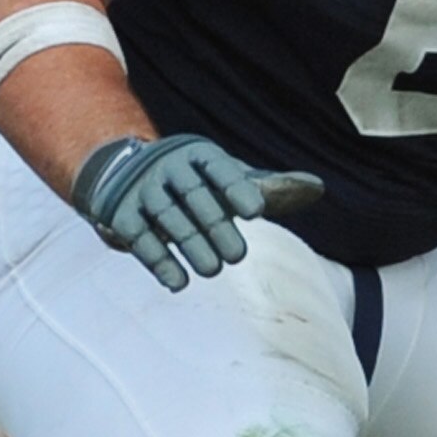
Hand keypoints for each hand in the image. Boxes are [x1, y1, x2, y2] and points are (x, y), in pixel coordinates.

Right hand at [70, 132, 325, 292]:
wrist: (123, 176)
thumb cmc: (194, 182)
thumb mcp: (226, 178)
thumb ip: (268, 187)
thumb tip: (317, 188)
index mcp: (197, 153)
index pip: (219, 168)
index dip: (237, 188)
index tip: (258, 213)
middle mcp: (167, 166)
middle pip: (194, 196)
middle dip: (215, 226)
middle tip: (238, 257)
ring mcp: (141, 188)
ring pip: (168, 217)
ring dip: (190, 245)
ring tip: (213, 271)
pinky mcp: (119, 214)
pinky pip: (139, 237)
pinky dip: (159, 260)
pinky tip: (179, 283)